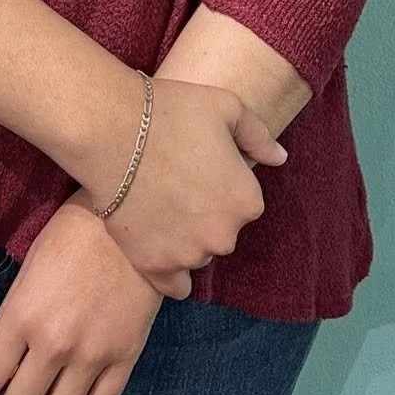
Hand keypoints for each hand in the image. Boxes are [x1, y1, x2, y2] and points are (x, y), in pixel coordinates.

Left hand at [0, 198, 163, 394]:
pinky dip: (90, 394)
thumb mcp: (32, 265)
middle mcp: (54, 344)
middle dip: (16, 392)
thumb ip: (10, 311)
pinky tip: (89, 373)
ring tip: (58, 375)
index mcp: (23, 317)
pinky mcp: (126, 355)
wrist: (135, 217)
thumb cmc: (74, 233)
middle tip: (24, 374)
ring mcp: (92, 354)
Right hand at [95, 76, 285, 298]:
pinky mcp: (153, 266)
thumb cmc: (174, 112)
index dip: (221, 182)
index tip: (199, 166)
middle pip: (221, 230)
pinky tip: (161, 249)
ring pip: (197, 253)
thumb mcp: (228, 108)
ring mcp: (188, 255)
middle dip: (205, 212)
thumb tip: (280, 157)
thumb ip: (259, 137)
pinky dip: (170, 271)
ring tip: (159, 204)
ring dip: (186, 238)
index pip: (243, 201)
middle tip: (177, 182)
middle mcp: (224, 236)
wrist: (114, 131)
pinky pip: (174, 285)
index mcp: (247, 202)